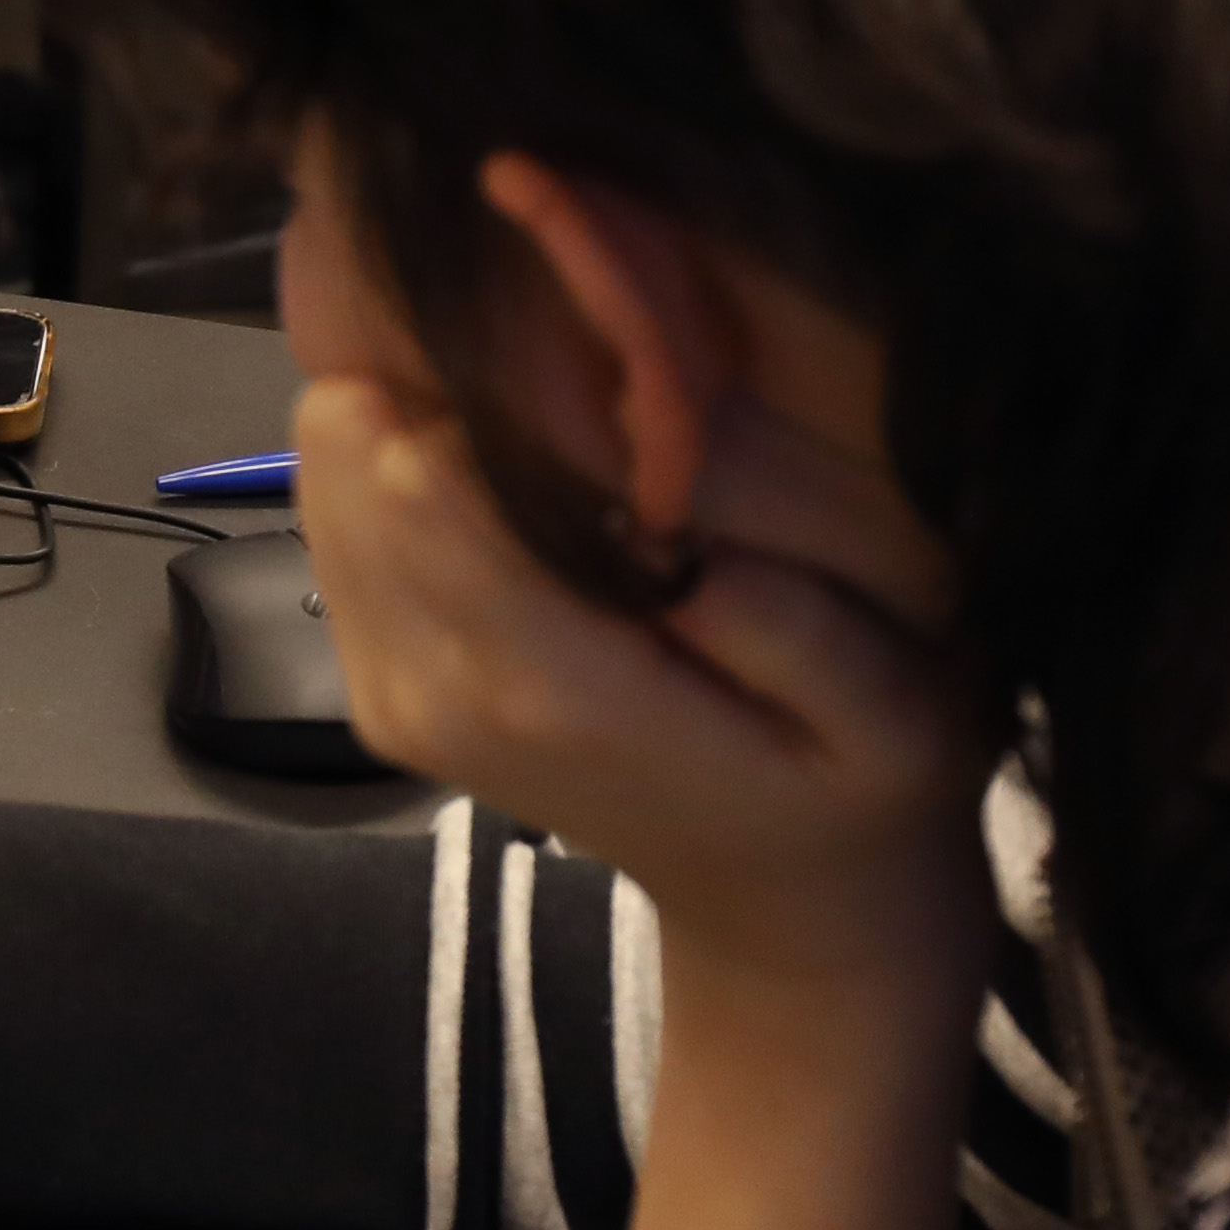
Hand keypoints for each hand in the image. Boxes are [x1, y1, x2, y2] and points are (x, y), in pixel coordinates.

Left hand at [294, 370, 994, 1229]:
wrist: (781, 893)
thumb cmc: (857, 783)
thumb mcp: (901, 718)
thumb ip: (797, 627)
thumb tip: (676, 521)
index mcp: (551, 690)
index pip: (422, 475)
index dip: (480, 373)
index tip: (573, 337)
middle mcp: (434, 688)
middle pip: (350, 452)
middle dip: (439, 379)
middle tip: (567, 369)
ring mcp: (388, 687)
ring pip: (328, 472)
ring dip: (418, 419)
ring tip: (553, 430)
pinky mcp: (375, 674)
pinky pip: (339, 518)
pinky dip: (404, 474)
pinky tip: (515, 486)